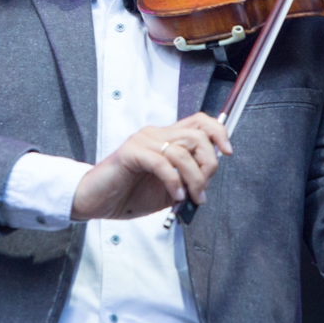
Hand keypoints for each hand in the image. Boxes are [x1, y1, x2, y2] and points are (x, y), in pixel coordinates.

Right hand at [71, 113, 232, 220]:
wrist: (95, 201)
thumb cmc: (128, 194)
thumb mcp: (167, 189)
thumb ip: (187, 180)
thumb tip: (209, 180)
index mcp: (165, 138)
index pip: (199, 121)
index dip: (218, 132)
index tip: (228, 152)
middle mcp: (155, 134)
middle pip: (197, 136)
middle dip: (208, 164)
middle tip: (202, 190)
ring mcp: (142, 141)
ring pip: (182, 151)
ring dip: (193, 179)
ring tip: (190, 198)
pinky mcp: (130, 153)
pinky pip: (162, 162)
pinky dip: (174, 181)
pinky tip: (175, 196)